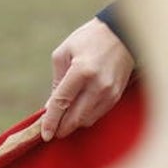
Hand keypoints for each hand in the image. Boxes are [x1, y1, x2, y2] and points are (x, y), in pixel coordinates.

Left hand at [41, 17, 133, 140]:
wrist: (121, 33)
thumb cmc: (89, 38)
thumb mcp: (65, 52)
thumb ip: (56, 79)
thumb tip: (51, 105)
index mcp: (81, 71)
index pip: (62, 103)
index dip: (51, 121)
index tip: (45, 134)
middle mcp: (98, 84)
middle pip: (75, 118)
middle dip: (61, 128)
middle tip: (52, 130)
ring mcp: (109, 92)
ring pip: (87, 120)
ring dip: (74, 124)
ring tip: (64, 119)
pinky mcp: (117, 95)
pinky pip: (98, 115)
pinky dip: (86, 117)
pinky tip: (79, 112)